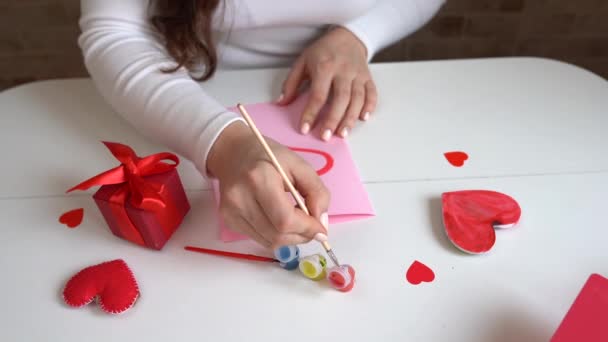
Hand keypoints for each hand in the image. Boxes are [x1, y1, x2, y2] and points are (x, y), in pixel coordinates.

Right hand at [207, 122, 329, 248]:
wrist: (233, 152)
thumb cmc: (268, 157)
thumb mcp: (300, 166)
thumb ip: (317, 192)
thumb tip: (320, 223)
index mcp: (259, 178)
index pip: (285, 219)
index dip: (307, 229)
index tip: (321, 229)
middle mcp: (240, 198)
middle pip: (277, 235)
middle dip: (301, 236)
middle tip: (312, 228)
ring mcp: (231, 211)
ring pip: (269, 242)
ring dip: (290, 238)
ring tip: (296, 221)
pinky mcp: (228, 220)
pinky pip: (260, 239)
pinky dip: (276, 236)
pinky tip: (279, 220)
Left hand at [277, 26, 377, 140]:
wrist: (347, 36)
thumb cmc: (323, 51)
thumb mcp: (302, 61)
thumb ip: (291, 83)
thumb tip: (281, 102)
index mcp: (325, 67)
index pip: (318, 94)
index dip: (311, 113)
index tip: (305, 128)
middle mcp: (343, 71)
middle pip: (341, 98)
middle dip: (333, 119)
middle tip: (326, 137)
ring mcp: (358, 75)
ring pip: (357, 99)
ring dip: (350, 118)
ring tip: (342, 134)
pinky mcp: (368, 78)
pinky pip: (372, 93)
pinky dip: (369, 106)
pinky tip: (363, 118)